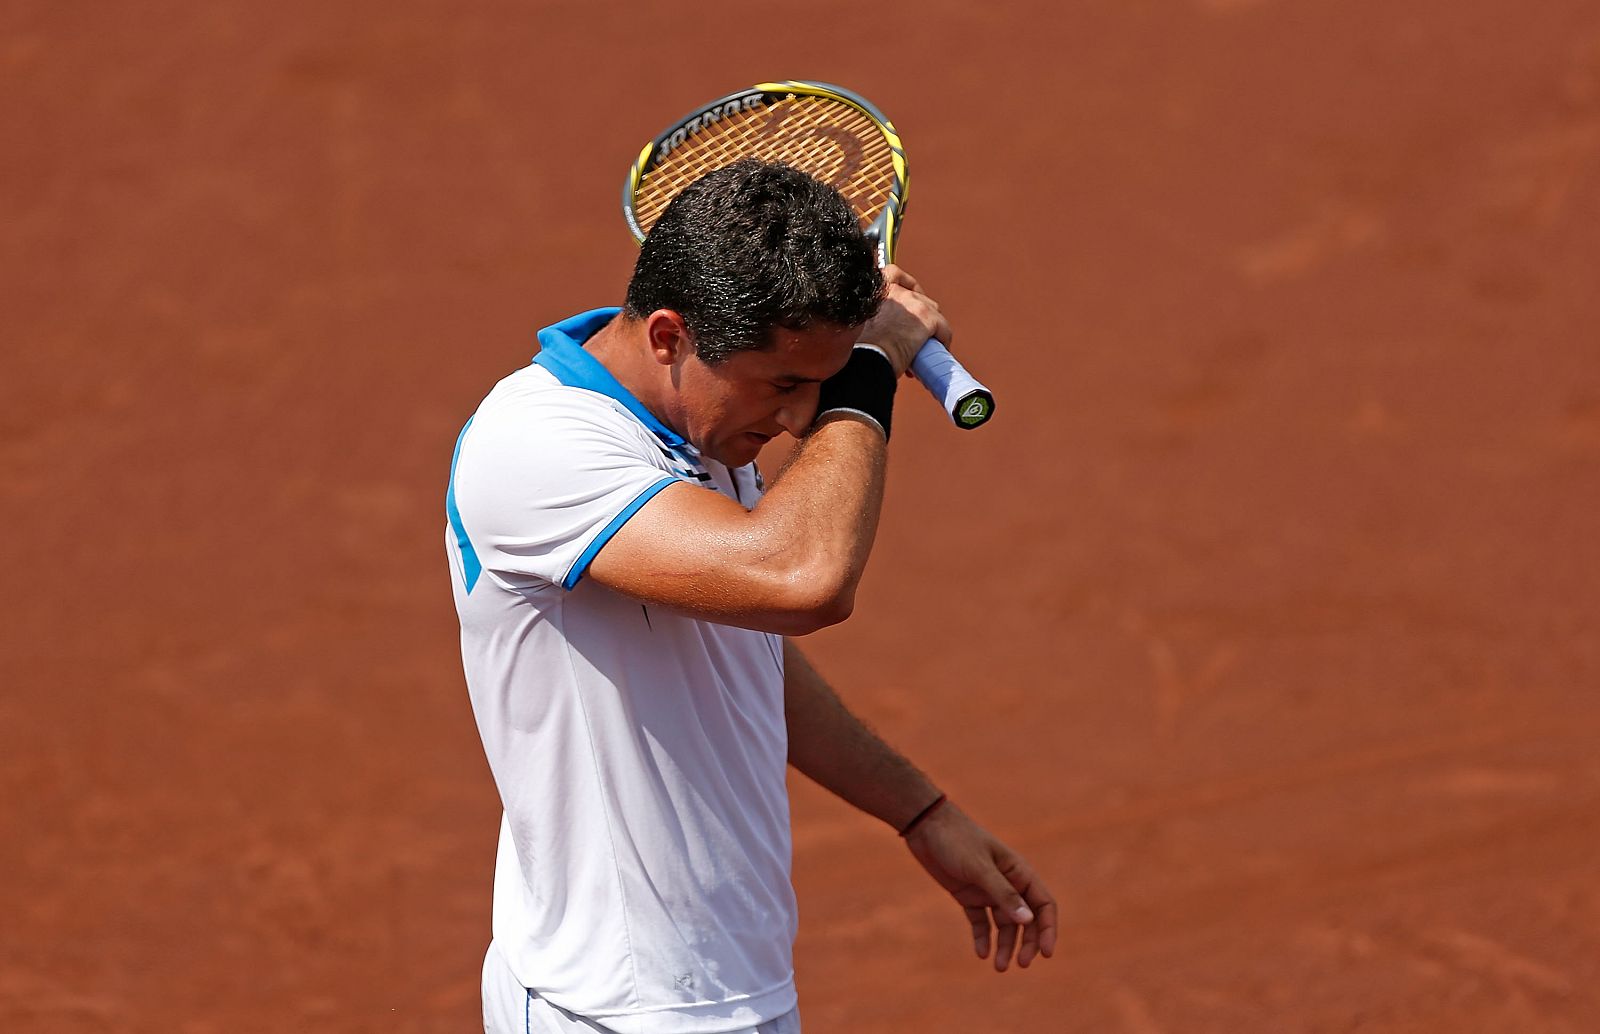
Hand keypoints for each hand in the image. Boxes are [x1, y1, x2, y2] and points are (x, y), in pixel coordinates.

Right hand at [858, 265, 952, 376]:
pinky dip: (942, 340)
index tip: (910, 297)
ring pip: (933, 312)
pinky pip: (944, 328)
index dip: (906, 285)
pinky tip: (934, 352)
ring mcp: (913, 303)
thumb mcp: (861, 323)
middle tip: (916, 334)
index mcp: (877, 289)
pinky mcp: (928, 318)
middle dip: (920, 316)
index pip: (894, 274)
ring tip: (924, 345)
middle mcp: (896, 291)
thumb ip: (875, 317)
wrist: (870, 359)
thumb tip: (886, 329)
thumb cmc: (863, 349)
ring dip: (931, 328)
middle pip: (920, 297)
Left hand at [904, 800, 1058, 971]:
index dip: (1048, 929)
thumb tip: (1029, 921)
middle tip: (1020, 964)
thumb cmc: (956, 840)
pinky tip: (981, 953)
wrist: (925, 826)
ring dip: (1004, 945)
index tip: (1046, 954)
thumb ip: (1004, 894)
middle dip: (1026, 942)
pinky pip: (981, 921)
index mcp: (1018, 872)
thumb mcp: (980, 868)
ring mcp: (987, 890)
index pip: (1043, 905)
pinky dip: (983, 937)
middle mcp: (1007, 883)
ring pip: (1004, 924)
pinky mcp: (968, 895)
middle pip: (1026, 919)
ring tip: (999, 967)